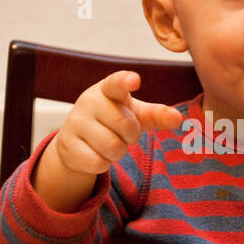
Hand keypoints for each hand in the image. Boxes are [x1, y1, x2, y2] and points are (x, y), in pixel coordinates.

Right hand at [52, 71, 183, 175]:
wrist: (75, 140)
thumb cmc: (110, 121)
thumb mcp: (135, 114)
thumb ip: (156, 115)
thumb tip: (177, 118)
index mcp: (108, 90)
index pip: (116, 83)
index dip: (125, 81)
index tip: (135, 80)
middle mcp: (89, 102)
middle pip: (125, 126)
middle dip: (130, 135)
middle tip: (122, 133)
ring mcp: (75, 122)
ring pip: (112, 147)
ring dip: (118, 152)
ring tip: (109, 144)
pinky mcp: (67, 144)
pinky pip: (98, 162)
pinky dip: (103, 163)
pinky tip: (96, 154)